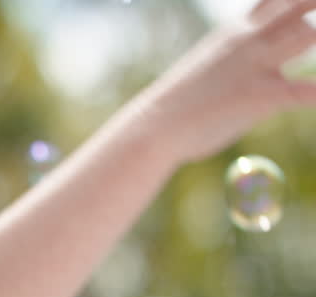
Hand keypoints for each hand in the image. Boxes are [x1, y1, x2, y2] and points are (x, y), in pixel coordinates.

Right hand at [132, 0, 315, 164]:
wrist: (154, 126)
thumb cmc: (182, 101)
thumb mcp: (211, 64)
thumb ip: (240, 54)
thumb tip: (262, 59)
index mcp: (236, 31)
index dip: (299, 0)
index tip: (310, 7)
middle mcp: (247, 40)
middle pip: (299, 6)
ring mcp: (253, 65)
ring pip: (307, 34)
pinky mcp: (258, 95)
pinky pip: (303, 90)